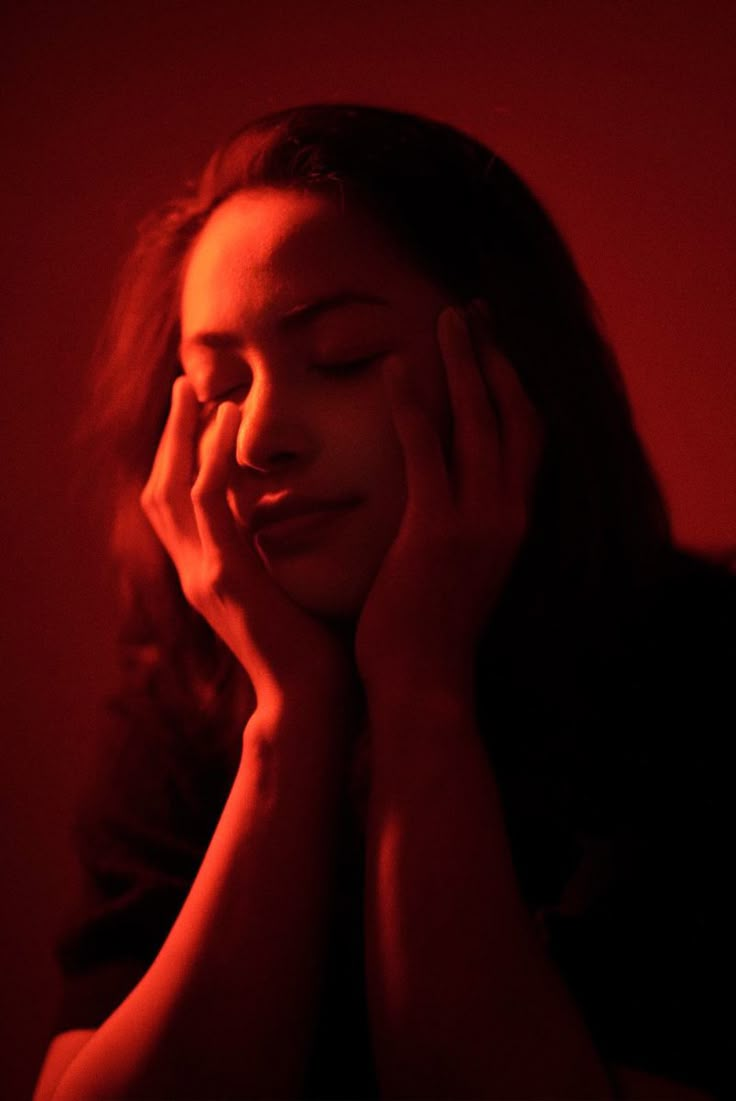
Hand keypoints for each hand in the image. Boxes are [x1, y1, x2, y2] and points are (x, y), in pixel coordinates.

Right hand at [141, 377, 355, 713]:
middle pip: (162, 488)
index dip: (181, 458)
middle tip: (184, 386)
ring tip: (196, 389)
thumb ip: (287, 554)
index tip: (199, 413)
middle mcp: (197, 572)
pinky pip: (206, 503)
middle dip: (169, 436)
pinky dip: (210, 458)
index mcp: (212, 574)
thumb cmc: (319, 653)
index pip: (182, 505)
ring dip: (181, 435)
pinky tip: (225, 423)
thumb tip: (316, 517)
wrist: (314, 707)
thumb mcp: (294, 592)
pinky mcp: (225, 578)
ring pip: (172, 487)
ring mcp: (204, 575)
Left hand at [354, 301, 543, 696]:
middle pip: (515, 415)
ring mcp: (477, 522)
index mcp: (512, 522)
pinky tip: (398, 367)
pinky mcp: (436, 532)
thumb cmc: (427, 630)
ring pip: (482, 423)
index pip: (526, 438)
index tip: (493, 346)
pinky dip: (415, 404)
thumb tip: (433, 487)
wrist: (423, 685)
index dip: (513, 387)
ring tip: (450, 319)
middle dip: (497, 358)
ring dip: (467, 364)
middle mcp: (507, 515)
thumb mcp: (455, 566)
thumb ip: (453, 521)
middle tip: (474, 311)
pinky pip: (427, 451)